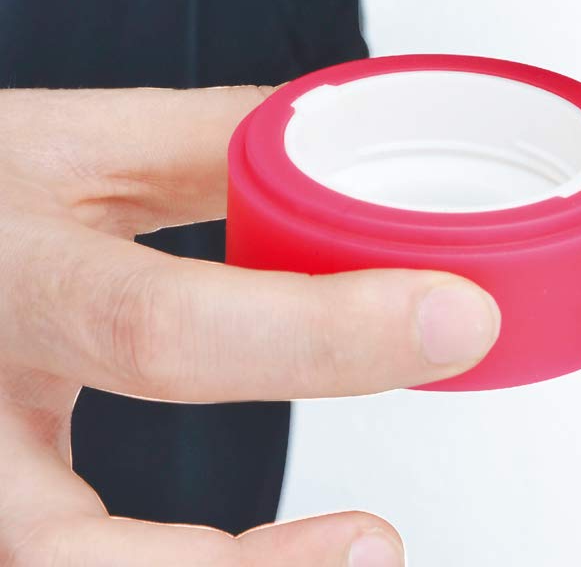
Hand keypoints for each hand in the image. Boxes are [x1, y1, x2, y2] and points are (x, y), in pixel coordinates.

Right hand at [0, 87, 499, 565]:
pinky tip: (272, 557)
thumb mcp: (78, 139)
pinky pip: (67, 565)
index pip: (165, 324)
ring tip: (350, 556)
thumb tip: (349, 151)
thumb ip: (215, 142)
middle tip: (380, 536)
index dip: (322, 332)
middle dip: (249, 563)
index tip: (453, 319)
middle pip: (68, 546)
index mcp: (6, 267)